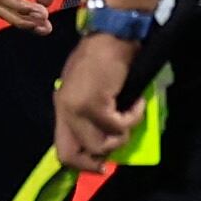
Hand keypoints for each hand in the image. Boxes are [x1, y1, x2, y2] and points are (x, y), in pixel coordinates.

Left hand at [51, 24, 143, 175]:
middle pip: (69, 155)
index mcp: (62, 106)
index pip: (62, 149)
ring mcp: (76, 108)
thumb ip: (91, 112)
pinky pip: (117, 126)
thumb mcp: (91, 87)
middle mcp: (64, 110)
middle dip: (96, 161)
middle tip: (116, 153)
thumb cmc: (106, 55)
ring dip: (122, 135)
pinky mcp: (93, 104)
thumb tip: (105, 138)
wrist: (114, 35)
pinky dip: (134, 117)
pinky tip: (138, 102)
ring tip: (132, 114)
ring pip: (99, 145)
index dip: (82, 164)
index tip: (103, 165)